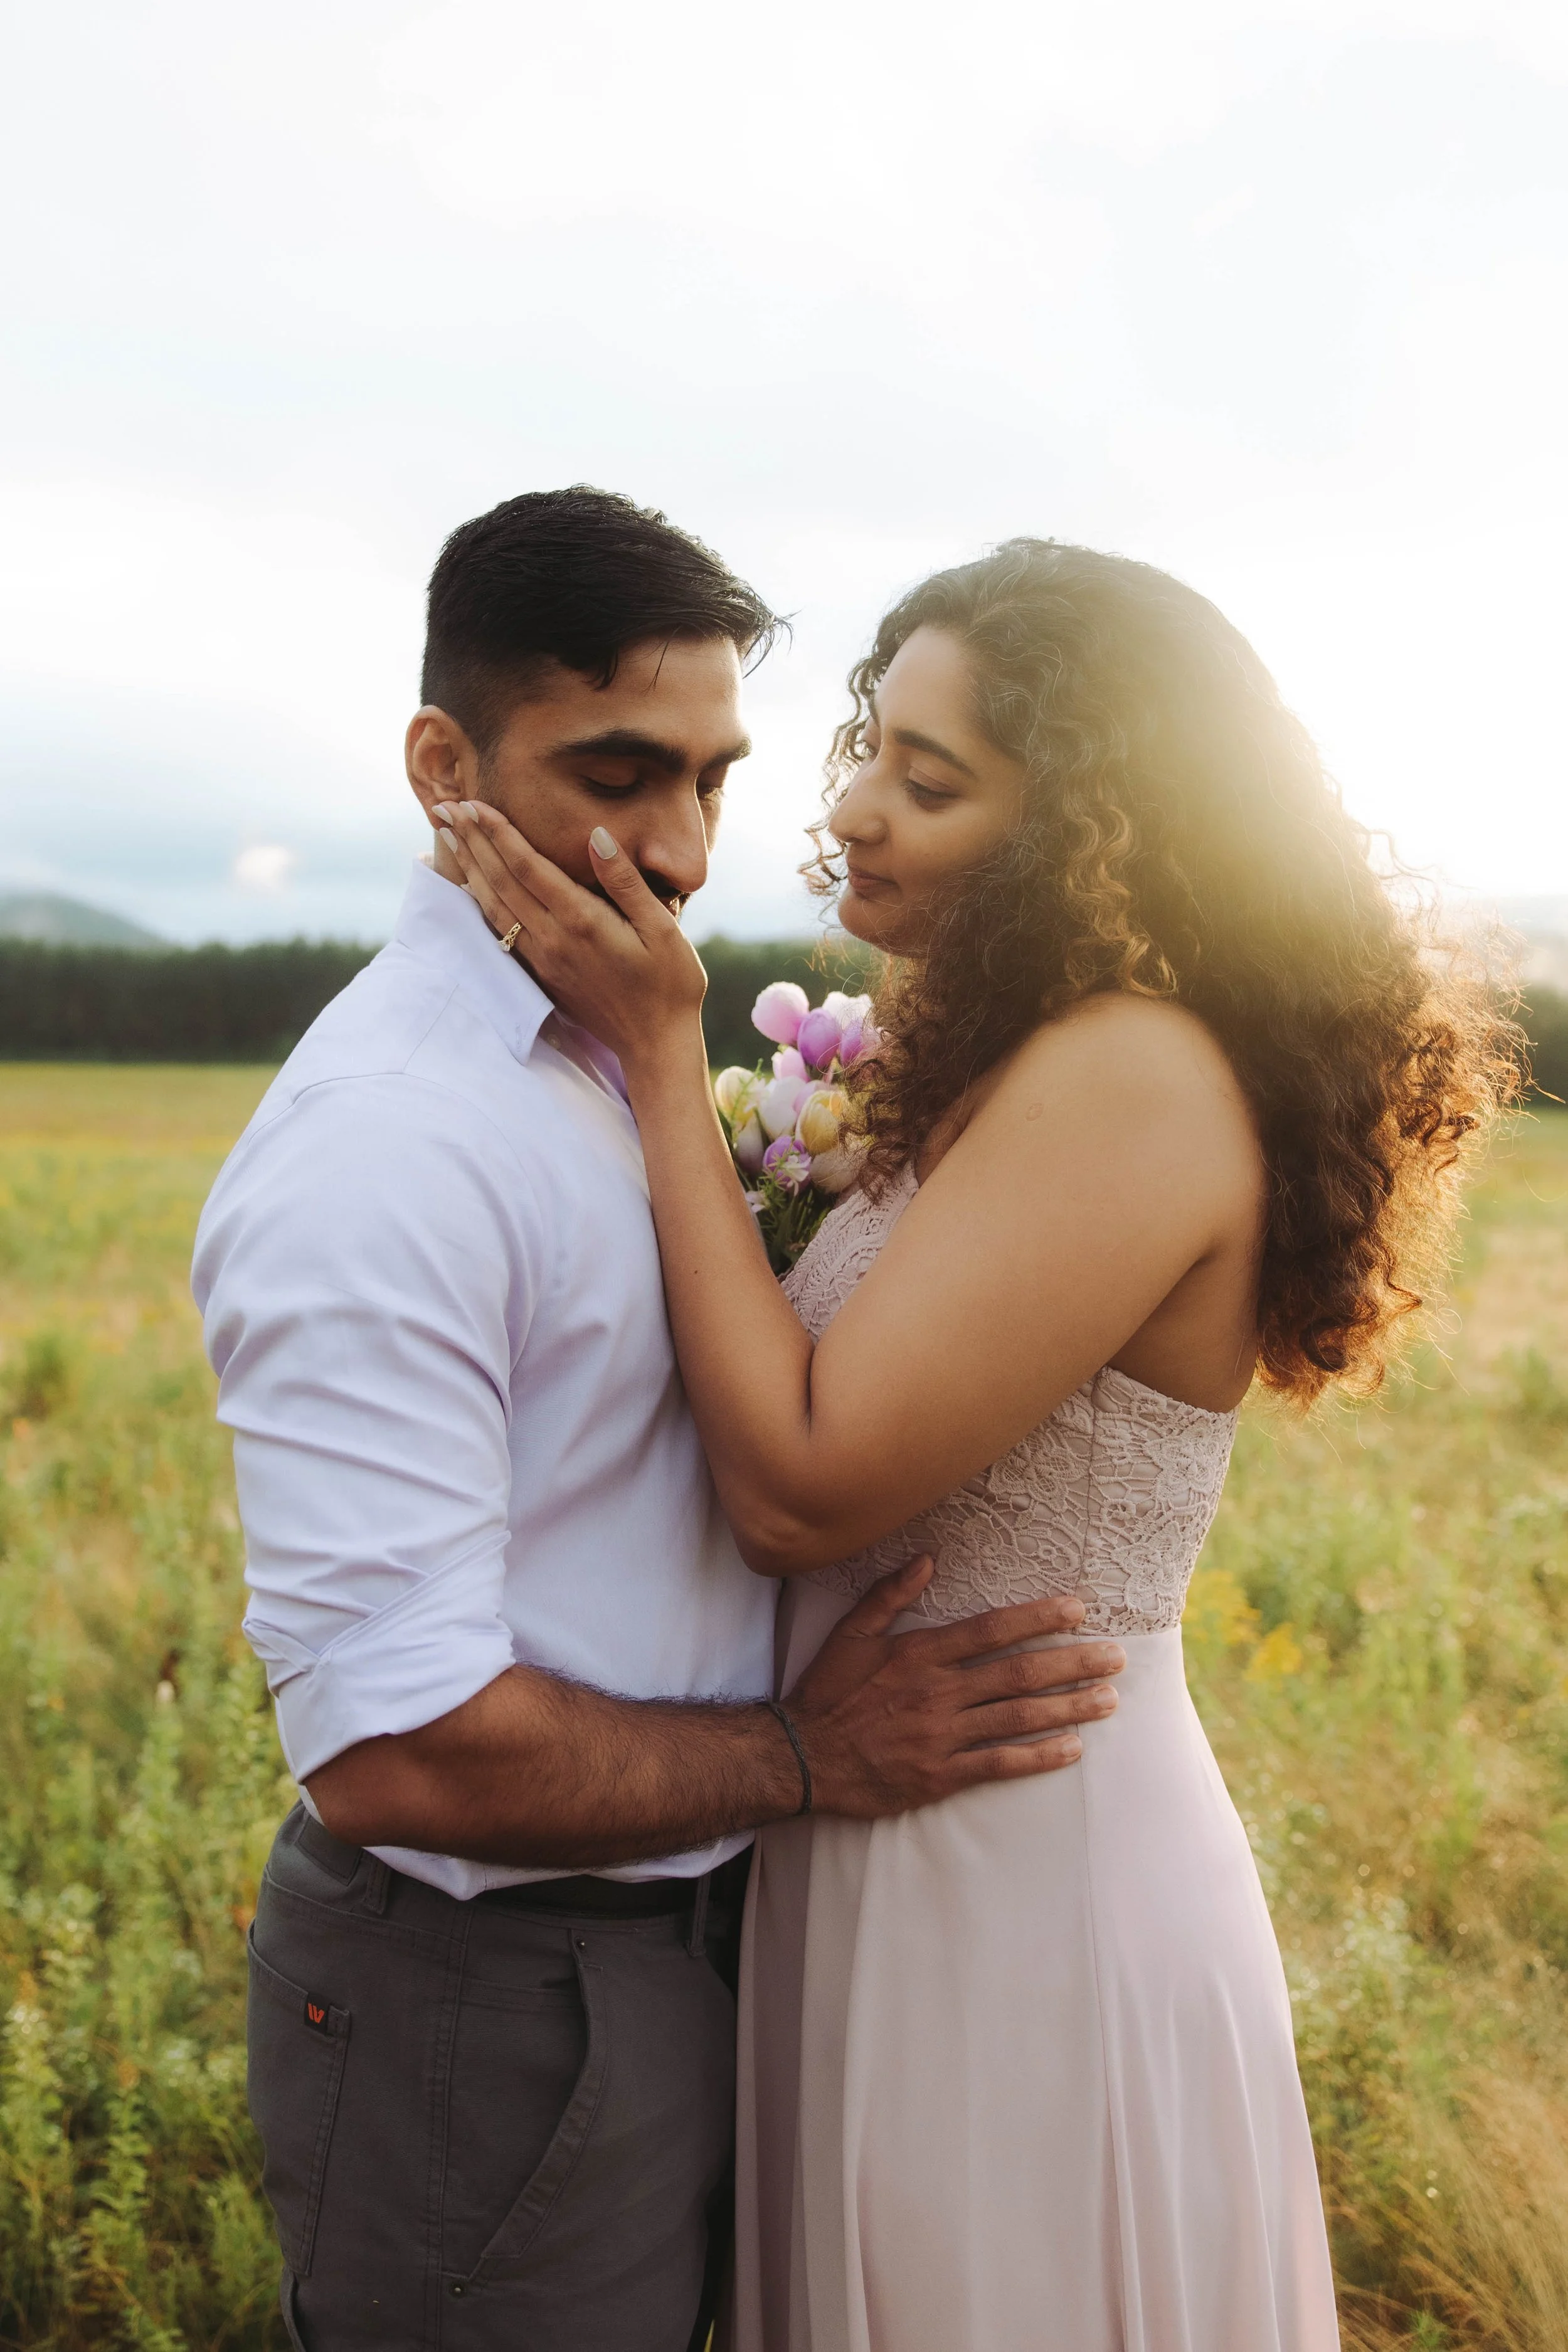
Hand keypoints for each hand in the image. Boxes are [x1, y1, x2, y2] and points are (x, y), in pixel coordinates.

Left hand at [433, 799, 707, 1069]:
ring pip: (494, 906)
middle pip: (501, 881)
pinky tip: (471, 883)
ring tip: (448, 836)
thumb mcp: (663, 928)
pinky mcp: (541, 973)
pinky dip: (480, 900)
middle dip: (472, 841)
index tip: (473, 803)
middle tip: (445, 806)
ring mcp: (543, 959)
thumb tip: (597, 835)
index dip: (498, 832)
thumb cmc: (670, 983)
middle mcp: (553, 939)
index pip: (527, 866)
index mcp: (582, 922)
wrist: (655, 1043)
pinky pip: (500, 930)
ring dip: (469, 867)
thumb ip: (625, 881)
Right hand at [785, 1557, 1122, 1817]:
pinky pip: (999, 1763)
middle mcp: (938, 1692)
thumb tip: (928, 1558)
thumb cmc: (828, 1691)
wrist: (802, 1757)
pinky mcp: (941, 1775)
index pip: (991, 1630)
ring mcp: (942, 1735)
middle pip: (1018, 1673)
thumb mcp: (850, 1633)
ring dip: (1069, 1707)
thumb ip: (890, 1595)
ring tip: (1108, 1700)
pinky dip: (1038, 1756)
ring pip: (1018, 1718)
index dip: (1038, 1618)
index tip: (1077, 1610)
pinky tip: (1071, 1749)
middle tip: (1116, 1658)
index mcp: (920, 1653)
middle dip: (1073, 1663)